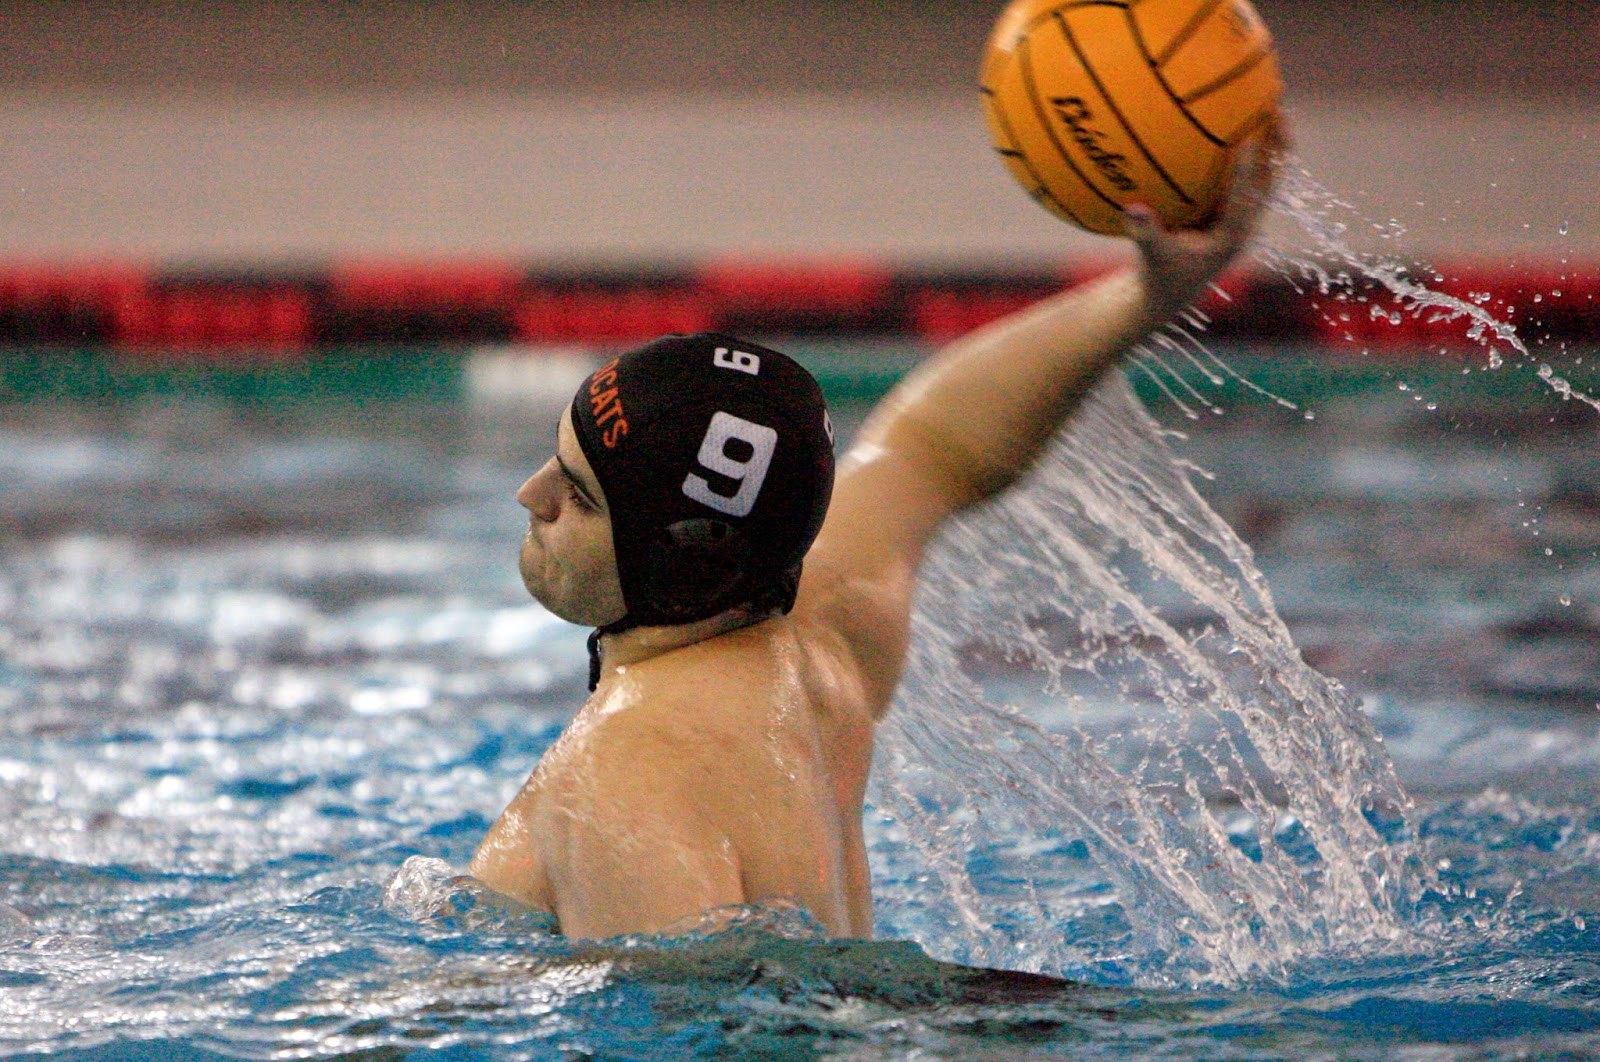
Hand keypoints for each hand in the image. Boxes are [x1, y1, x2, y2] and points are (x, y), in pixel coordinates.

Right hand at [1124, 113, 1286, 321]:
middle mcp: (1245, 223)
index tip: (1250, 137)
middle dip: (1277, 142)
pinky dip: (1250, 145)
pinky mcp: (1236, 208)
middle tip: (1277, 104)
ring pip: (1268, 172)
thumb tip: (1132, 208)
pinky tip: (1239, 114)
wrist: (1169, 293)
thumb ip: (1144, 234)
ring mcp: (1244, 215)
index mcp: (1231, 236)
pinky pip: (1250, 171)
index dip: (1249, 168)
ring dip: (1272, 138)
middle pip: (1272, 177)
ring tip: (1270, 99)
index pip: (1246, 198)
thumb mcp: (1149, 257)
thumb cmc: (1158, 275)